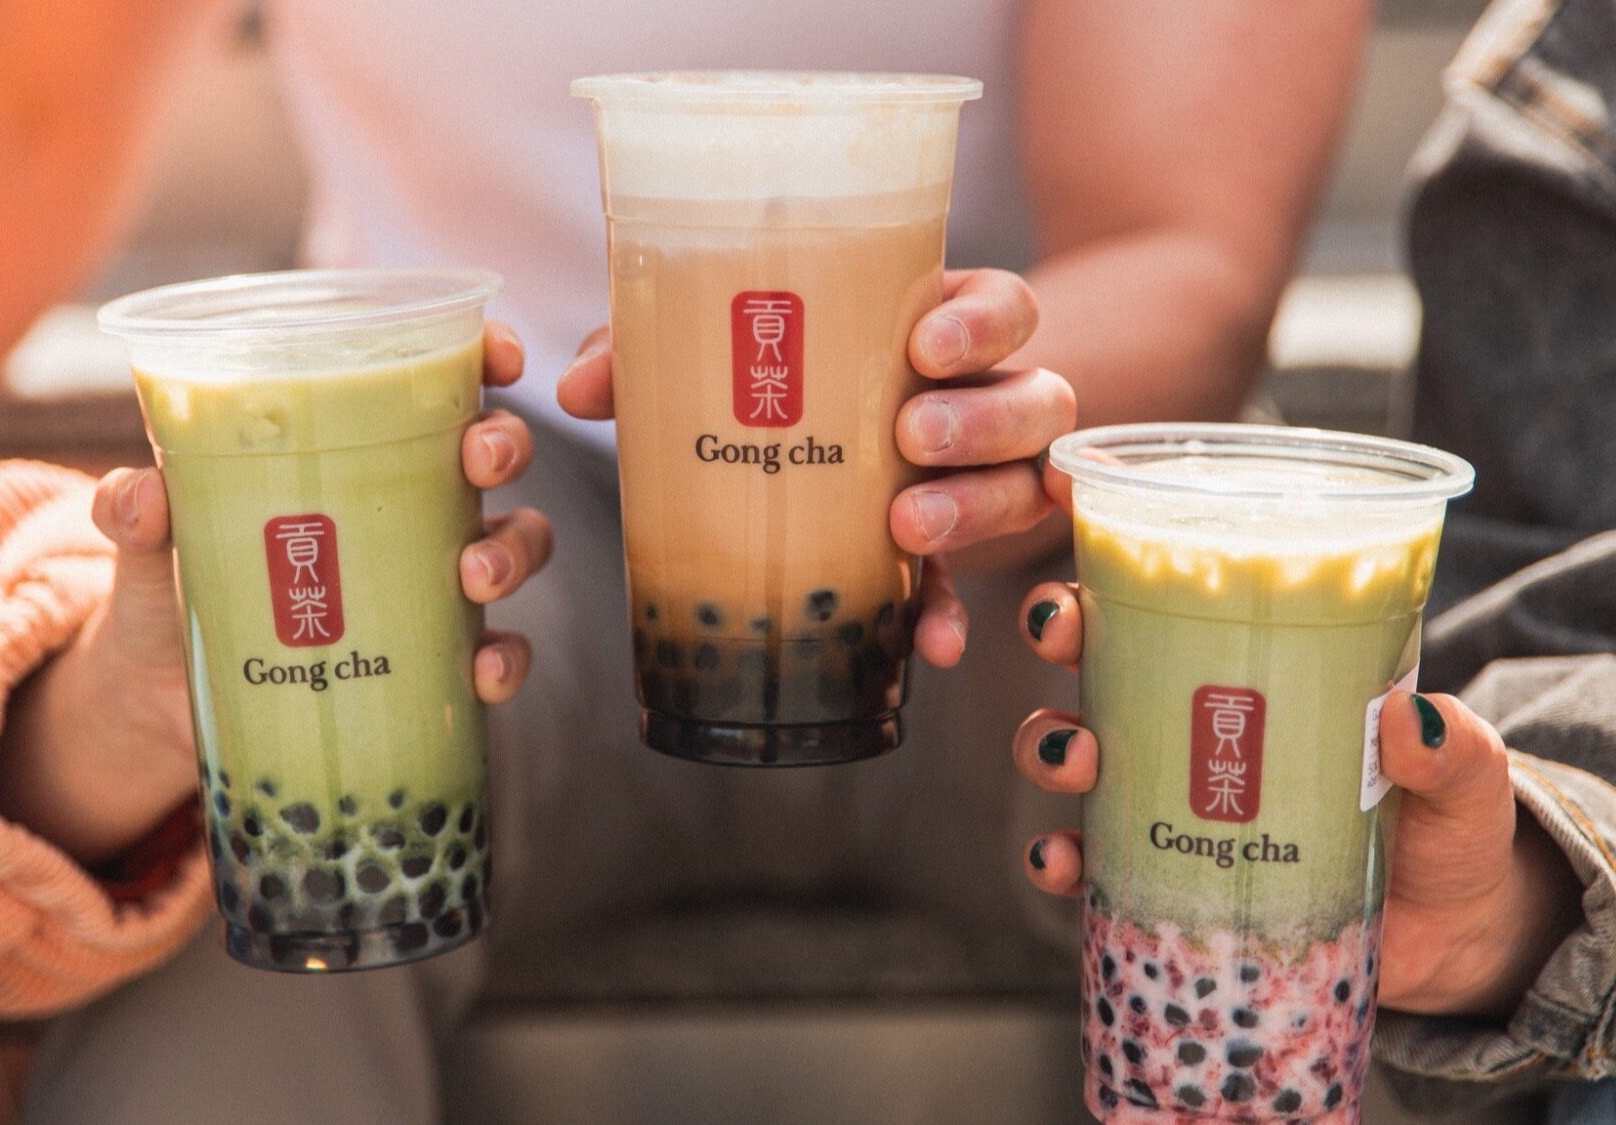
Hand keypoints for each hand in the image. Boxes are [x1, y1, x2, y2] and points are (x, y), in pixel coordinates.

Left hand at [0, 322, 552, 865]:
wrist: (163, 701)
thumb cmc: (170, 590)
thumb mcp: (146, 548)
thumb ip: (137, 515)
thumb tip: (143, 494)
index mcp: (354, 449)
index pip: (438, 382)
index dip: (488, 357)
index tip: (501, 358)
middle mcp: (408, 505)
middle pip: (492, 453)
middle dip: (505, 445)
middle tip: (478, 463)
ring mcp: (429, 582)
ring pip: (515, 544)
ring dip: (512, 551)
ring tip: (474, 576)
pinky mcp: (433, 659)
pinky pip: (498, 652)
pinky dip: (506, 661)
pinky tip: (483, 673)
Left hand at [557, 269, 1075, 667]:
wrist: (794, 461)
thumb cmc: (766, 379)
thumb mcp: (715, 351)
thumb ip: (650, 349)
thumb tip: (580, 386)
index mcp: (938, 325)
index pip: (1004, 306)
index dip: (984, 322)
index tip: (924, 343)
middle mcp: (980, 399)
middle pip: (1036, 398)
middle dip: (983, 419)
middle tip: (914, 433)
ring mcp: (977, 481)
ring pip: (1022, 486)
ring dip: (976, 507)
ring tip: (908, 524)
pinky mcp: (949, 559)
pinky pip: (968, 589)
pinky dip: (948, 618)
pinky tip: (931, 645)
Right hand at [1008, 581, 1582, 1020]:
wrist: (1450, 935)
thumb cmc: (1448, 825)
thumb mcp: (1466, 777)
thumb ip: (1455, 750)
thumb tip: (1410, 716)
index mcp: (1254, 668)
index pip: (1166, 596)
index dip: (1111, 560)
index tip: (1077, 537)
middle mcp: (1191, 724)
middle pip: (1094, 658)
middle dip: (1059, 635)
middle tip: (1065, 638)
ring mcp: (1169, 802)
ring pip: (1074, 754)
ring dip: (1050, 745)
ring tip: (1077, 760)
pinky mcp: (1163, 879)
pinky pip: (1087, 864)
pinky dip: (1057, 859)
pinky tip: (1059, 860)